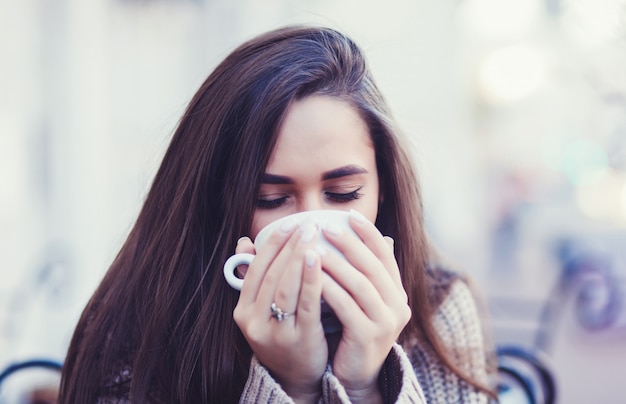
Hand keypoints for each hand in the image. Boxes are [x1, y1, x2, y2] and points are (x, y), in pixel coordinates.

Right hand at [233, 222, 327, 402]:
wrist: (296, 378)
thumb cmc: (283, 335)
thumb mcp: (262, 310)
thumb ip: (255, 277)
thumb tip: (245, 242)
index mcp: (242, 311)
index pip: (256, 269)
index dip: (272, 244)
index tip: (289, 224)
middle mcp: (254, 322)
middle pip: (272, 275)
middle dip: (290, 246)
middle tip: (307, 224)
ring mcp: (275, 332)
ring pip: (286, 286)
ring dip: (299, 256)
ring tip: (313, 235)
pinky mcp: (299, 339)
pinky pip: (305, 303)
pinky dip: (311, 278)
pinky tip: (319, 260)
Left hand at [320, 210, 410, 401]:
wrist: (355, 375)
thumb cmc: (352, 330)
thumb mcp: (360, 300)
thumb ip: (360, 272)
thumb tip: (356, 236)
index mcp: (397, 293)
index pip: (386, 255)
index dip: (369, 233)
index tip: (350, 214)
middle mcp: (397, 306)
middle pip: (372, 267)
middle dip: (349, 244)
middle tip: (327, 227)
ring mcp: (385, 323)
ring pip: (360, 285)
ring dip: (337, 264)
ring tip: (315, 249)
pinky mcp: (368, 337)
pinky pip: (346, 306)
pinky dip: (329, 289)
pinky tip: (313, 278)